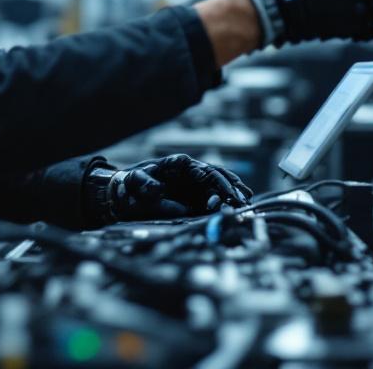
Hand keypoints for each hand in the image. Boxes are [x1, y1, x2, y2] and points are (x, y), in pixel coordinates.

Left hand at [85, 155, 251, 222]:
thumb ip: (146, 184)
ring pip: (219, 187)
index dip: (220, 182)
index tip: (229, 194)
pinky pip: (214, 199)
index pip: (206, 170)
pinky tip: (237, 208)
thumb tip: (158, 190)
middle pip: (218, 178)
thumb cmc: (131, 183)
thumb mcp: (135, 181)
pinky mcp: (195, 197)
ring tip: (246, 204)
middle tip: (243, 201)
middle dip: (232, 189)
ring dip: (233, 195)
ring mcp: (195, 185)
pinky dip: (226, 203)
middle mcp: (192, 172)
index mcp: (181, 163)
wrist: (126, 193)